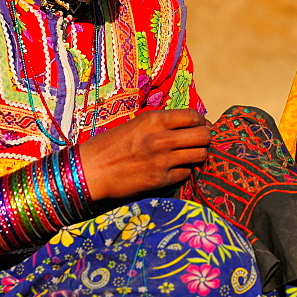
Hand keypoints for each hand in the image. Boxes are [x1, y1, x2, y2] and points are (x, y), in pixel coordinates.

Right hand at [78, 108, 210, 200]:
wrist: (90, 171)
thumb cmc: (110, 145)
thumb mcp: (136, 125)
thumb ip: (161, 124)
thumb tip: (189, 126)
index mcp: (154, 119)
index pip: (193, 116)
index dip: (201, 122)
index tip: (201, 127)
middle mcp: (161, 137)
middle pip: (203, 136)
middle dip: (206, 139)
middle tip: (201, 143)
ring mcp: (162, 159)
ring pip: (200, 155)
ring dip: (198, 156)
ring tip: (191, 157)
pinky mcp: (160, 179)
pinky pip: (186, 173)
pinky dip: (184, 172)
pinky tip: (174, 170)